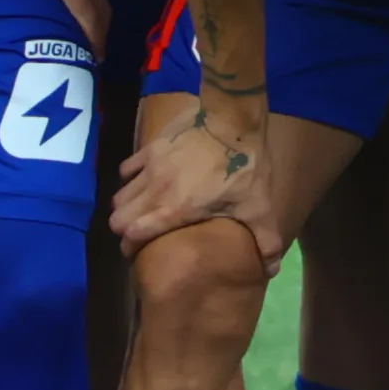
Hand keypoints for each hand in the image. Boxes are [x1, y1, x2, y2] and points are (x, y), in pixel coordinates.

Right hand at [111, 108, 285, 261]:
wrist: (232, 119)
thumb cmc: (245, 166)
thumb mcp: (259, 205)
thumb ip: (265, 240)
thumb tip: (271, 271)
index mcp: (173, 210)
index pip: (132, 235)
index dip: (131, 248)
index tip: (138, 253)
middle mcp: (154, 191)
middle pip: (117, 218)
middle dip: (124, 229)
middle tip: (138, 232)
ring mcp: (149, 167)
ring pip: (119, 195)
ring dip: (127, 206)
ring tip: (140, 210)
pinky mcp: (150, 147)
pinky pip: (127, 168)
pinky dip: (130, 178)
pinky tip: (145, 181)